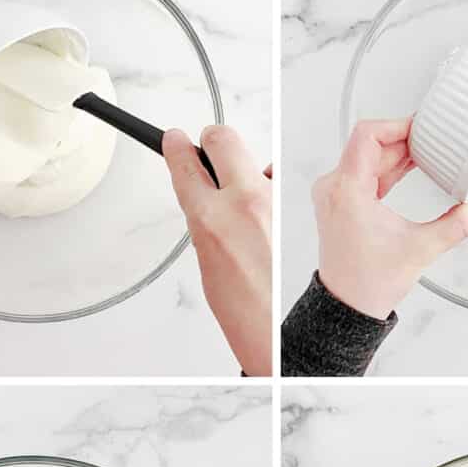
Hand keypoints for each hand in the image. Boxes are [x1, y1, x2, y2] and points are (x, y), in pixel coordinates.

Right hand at [163, 126, 271, 375]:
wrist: (273, 328)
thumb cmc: (239, 305)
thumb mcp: (204, 256)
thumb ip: (204, 216)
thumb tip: (204, 191)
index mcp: (209, 217)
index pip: (185, 161)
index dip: (176, 146)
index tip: (173, 139)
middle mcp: (243, 202)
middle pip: (223, 137)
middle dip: (212, 142)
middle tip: (209, 154)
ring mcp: (274, 202)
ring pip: (256, 160)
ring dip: (247, 173)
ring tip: (246, 206)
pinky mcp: (293, 209)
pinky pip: (277, 183)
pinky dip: (270, 193)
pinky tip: (267, 217)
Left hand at [312, 118, 467, 319]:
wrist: (348, 305)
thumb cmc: (369, 282)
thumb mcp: (420, 250)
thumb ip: (456, 224)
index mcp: (347, 191)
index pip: (367, 135)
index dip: (397, 124)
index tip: (421, 128)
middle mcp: (334, 188)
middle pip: (370, 144)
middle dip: (404, 140)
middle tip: (434, 141)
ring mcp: (334, 194)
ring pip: (367, 157)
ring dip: (397, 153)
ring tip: (427, 154)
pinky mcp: (340, 202)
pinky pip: (364, 172)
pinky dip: (387, 168)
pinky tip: (410, 167)